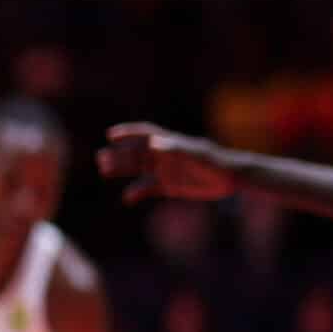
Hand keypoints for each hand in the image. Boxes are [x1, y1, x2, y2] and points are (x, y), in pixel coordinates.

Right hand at [97, 123, 236, 205]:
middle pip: (136, 152)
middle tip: (101, 159)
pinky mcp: (169, 186)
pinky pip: (148, 188)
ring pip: (137, 169)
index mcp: (169, 144)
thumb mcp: (195, 154)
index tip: (111, 135)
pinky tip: (128, 198)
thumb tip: (152, 144)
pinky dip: (137, 193)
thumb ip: (174, 148)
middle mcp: (164, 155)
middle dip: (119, 154)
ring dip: (122, 169)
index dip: (128, 133)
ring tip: (104, 171)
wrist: (231, 178)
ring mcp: (165, 171)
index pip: (145, 134)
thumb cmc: (215, 161)